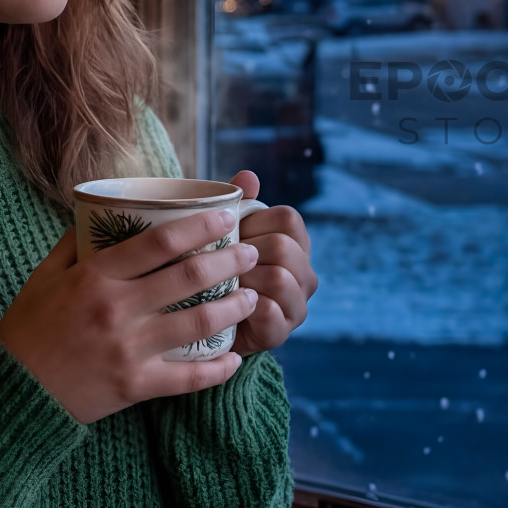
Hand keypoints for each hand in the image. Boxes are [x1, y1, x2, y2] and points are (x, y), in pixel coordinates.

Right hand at [0, 205, 262, 424]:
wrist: (14, 390)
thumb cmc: (28, 327)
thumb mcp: (45, 275)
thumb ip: (75, 244)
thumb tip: (103, 213)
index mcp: (95, 276)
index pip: (159, 241)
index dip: (200, 225)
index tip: (226, 217)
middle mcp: (117, 308)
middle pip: (189, 276)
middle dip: (230, 260)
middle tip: (251, 252)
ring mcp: (129, 349)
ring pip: (199, 323)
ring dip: (234, 306)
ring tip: (252, 295)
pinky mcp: (135, 386)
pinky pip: (188, 377)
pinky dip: (218, 368)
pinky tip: (235, 357)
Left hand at [224, 169, 316, 355]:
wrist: (203, 322)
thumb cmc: (216, 270)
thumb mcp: (223, 234)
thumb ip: (238, 204)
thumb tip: (249, 175)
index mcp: (295, 243)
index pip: (288, 218)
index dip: (254, 221)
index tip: (229, 232)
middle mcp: (304, 273)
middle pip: (283, 247)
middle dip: (244, 251)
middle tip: (217, 261)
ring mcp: (297, 304)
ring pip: (279, 278)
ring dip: (243, 278)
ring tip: (221, 283)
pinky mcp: (282, 332)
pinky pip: (268, 310)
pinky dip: (243, 305)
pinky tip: (226, 305)